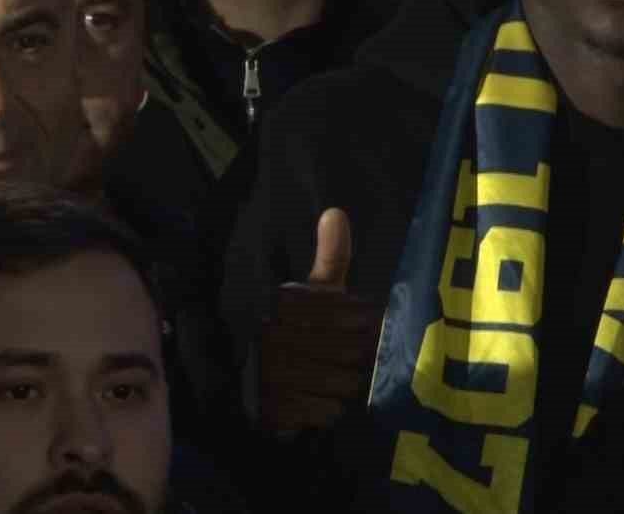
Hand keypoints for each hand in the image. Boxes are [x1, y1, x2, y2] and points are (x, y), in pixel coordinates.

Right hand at [260, 208, 383, 435]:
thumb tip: (335, 212)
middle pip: (344, 349)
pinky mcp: (272, 412)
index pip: (339, 311)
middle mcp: (270, 337)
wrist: (257, 386)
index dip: (357, 320)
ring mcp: (269, 376)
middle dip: (359, 355)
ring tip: (345, 377)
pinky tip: (326, 399)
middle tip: (361, 357)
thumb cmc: (299, 331)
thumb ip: (330, 258)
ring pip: (338, 381)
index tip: (367, 324)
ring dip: (347, 382)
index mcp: (282, 304)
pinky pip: (323, 411)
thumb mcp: (315, 294)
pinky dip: (330, 408)